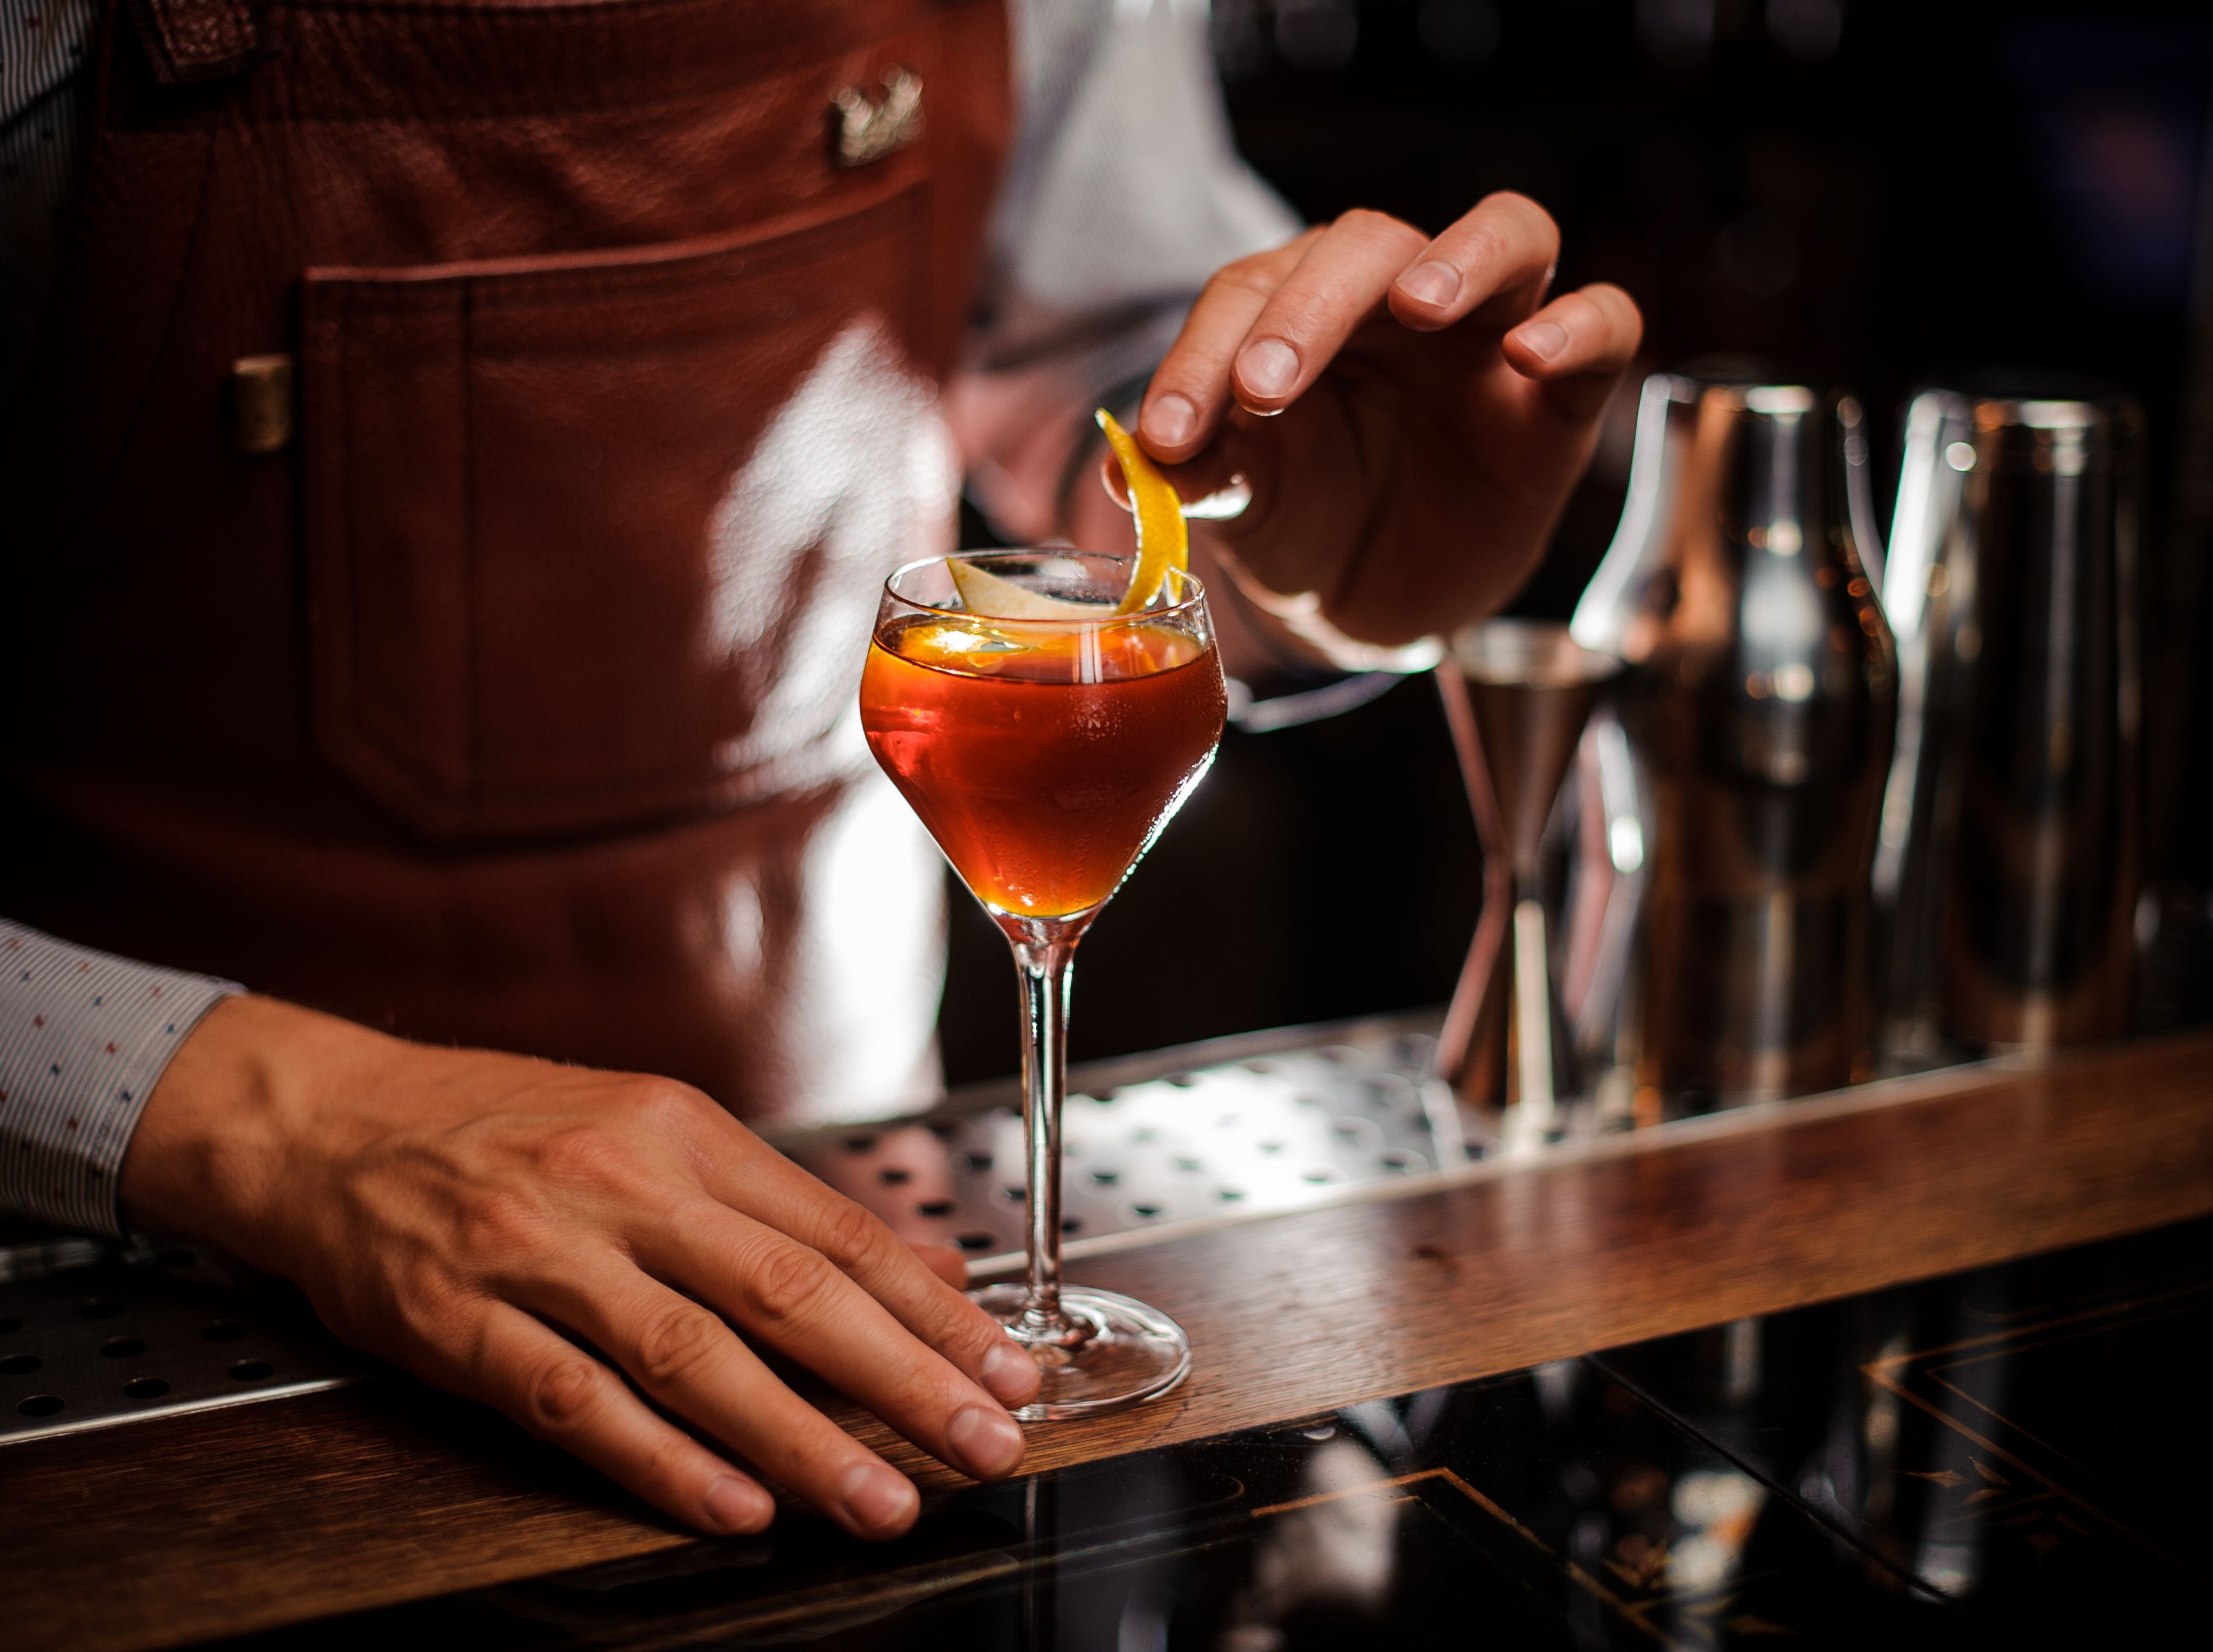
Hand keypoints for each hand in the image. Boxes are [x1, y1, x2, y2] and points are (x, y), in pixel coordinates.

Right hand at [121, 996, 1039, 1538]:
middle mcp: (623, 1184)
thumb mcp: (649, 1129)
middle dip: (900, 1376)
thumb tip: (913, 1270)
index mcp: (683, 1132)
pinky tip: (736, 1505)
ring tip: (882, 1497)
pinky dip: (662, 1462)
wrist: (327, 1120)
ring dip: (801, 1438)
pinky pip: (576, 1404)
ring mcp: (541, 1254)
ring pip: (694, 1357)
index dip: (930, 1307)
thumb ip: (773, 1206)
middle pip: (787, 1292)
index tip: (1006, 1365)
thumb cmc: (503, 1126)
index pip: (833, 1231)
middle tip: (983, 1440)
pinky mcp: (462, 1324)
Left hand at [1131, 193, 1641, 647]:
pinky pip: (1605, 321)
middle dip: (1310, 306)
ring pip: (1508, 233)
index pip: (1253, 291)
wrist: (1370, 604)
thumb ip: (1195, 473)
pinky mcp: (1561, 396)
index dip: (1203, 354)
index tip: (1170, 433)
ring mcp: (1490, 335)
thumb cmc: (1303, 522)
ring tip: (1417, 303)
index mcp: (1302, 310)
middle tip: (1264, 388)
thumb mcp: (1242, 506)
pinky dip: (1577, 324)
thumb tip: (1126, 467)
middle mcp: (1398, 301)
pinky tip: (1532, 353)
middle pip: (1369, 243)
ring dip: (1461, 257)